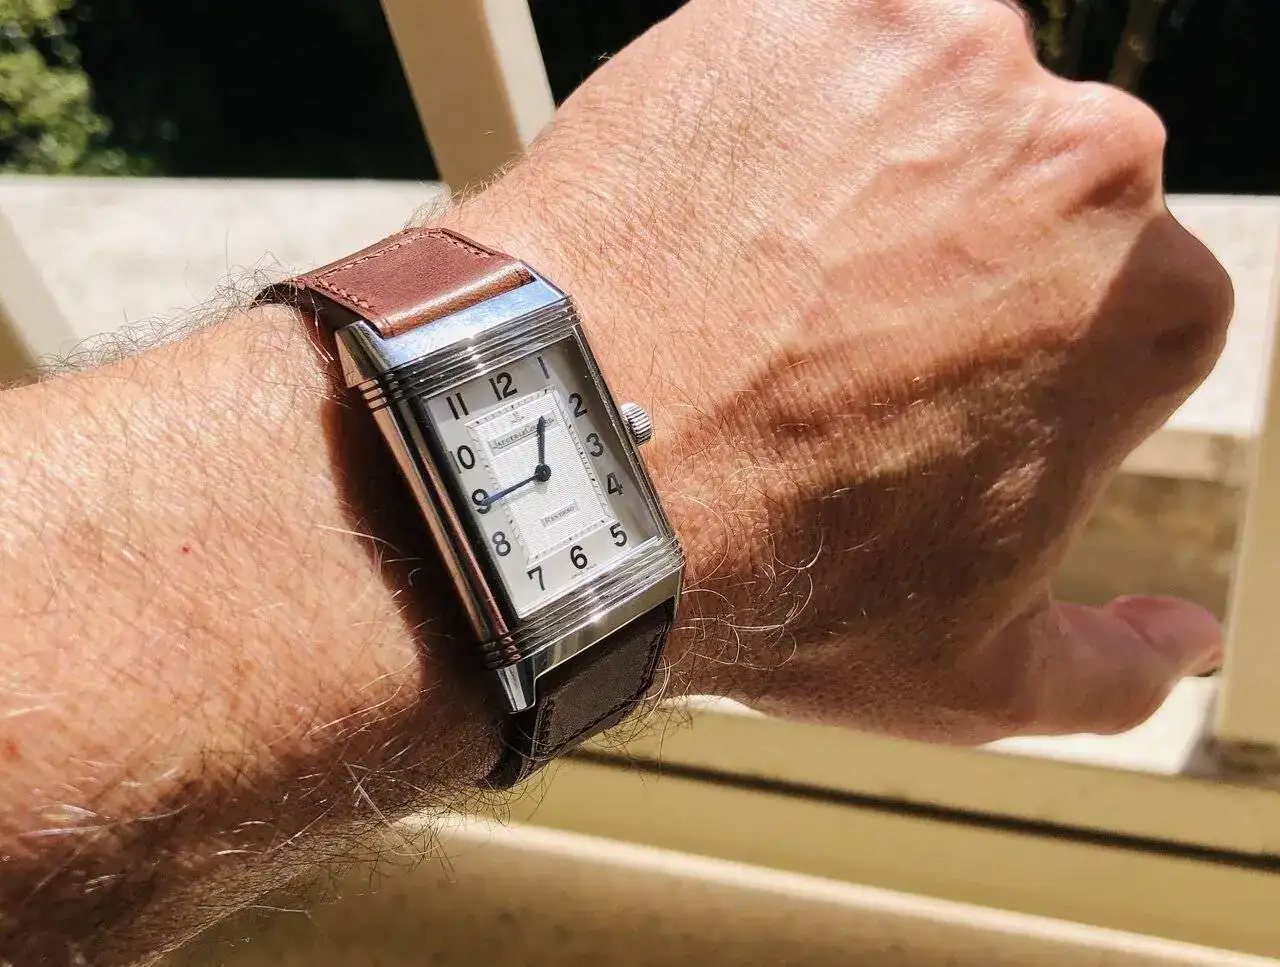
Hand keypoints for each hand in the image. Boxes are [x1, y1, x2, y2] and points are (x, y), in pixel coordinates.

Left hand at [448, 0, 1232, 740]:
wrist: (578, 466)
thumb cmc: (778, 571)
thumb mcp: (972, 676)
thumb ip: (1113, 668)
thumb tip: (1186, 639)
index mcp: (1150, 304)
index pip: (1109, 307)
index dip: (1007, 357)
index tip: (915, 392)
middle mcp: (1081, 154)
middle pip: (1023, 193)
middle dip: (949, 257)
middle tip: (827, 335)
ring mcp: (935, 59)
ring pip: (920, 111)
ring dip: (862, 175)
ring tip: (759, 274)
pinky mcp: (799, 6)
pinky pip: (807, 49)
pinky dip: (770, 112)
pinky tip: (709, 210)